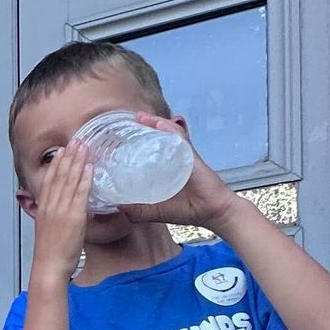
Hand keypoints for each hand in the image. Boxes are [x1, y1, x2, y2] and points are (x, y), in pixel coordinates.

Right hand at [29, 145, 93, 282]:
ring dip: (78, 162)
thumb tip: (66, 209)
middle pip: (59, 175)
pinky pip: (80, 193)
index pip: (49, 180)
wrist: (49, 267)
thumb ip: (56, 216)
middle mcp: (51, 206)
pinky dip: (84, 179)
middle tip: (76, 140)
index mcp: (43, 208)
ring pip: (69, 180)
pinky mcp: (74, 217)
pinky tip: (89, 168)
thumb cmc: (50, 254)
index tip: (62, 150)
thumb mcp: (49, 231)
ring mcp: (61, 210)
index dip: (56, 163)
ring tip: (84, 147)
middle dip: (68, 156)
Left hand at [101, 121, 237, 231]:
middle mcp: (174, 158)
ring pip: (168, 132)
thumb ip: (137, 211)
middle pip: (159, 137)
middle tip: (129, 122)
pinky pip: (179, 137)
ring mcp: (183, 154)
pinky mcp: (191, 155)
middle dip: (145, 127)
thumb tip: (117, 206)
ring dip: (154, 122)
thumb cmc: (187, 210)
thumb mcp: (155, 211)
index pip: (152, 149)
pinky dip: (168, 128)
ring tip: (140, 117)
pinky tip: (157, 123)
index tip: (122, 136)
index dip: (139, 140)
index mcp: (165, 168)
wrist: (212, 212)